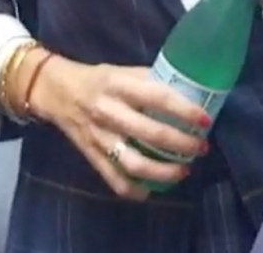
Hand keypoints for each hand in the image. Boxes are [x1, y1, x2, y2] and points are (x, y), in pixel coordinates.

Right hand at [27, 57, 209, 198]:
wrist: (57, 92)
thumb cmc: (98, 79)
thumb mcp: (122, 71)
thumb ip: (149, 81)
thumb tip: (185, 91)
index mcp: (119, 85)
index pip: (158, 97)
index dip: (184, 110)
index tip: (205, 119)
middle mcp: (109, 112)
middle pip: (150, 134)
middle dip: (181, 144)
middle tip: (201, 147)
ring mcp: (99, 137)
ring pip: (134, 163)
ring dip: (163, 172)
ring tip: (183, 171)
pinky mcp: (91, 156)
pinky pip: (115, 180)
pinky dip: (136, 190)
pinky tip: (152, 190)